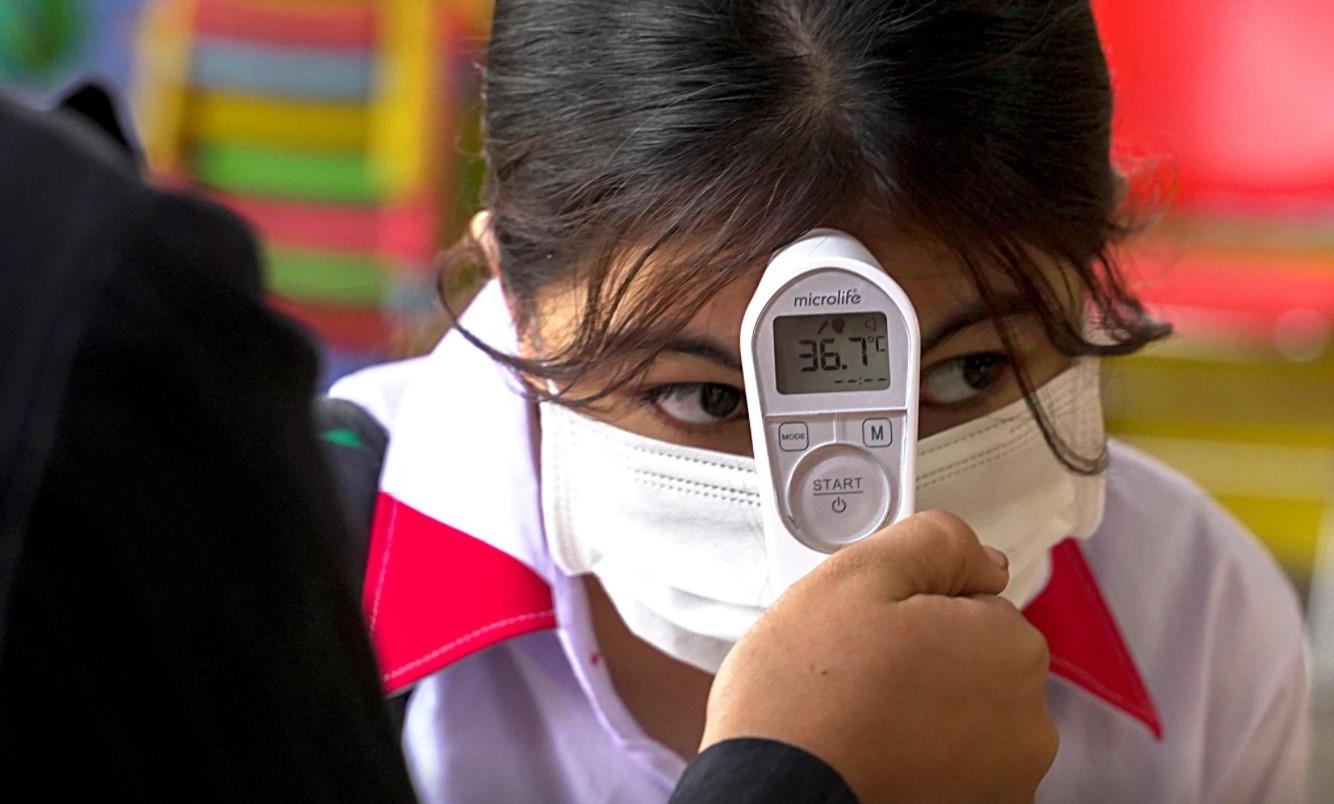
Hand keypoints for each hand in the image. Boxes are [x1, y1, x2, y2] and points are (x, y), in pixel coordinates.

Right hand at [701, 510, 1056, 802]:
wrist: (775, 796)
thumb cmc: (803, 704)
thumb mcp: (854, 576)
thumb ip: (931, 541)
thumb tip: (978, 556)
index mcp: (1009, 649)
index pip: (973, 598)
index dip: (912, 607)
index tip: (870, 631)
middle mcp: (1027, 721)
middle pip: (972, 657)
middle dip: (922, 658)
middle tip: (856, 671)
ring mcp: (1006, 778)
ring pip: (961, 712)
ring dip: (921, 709)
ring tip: (857, 717)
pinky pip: (952, 763)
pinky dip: (919, 757)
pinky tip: (869, 753)